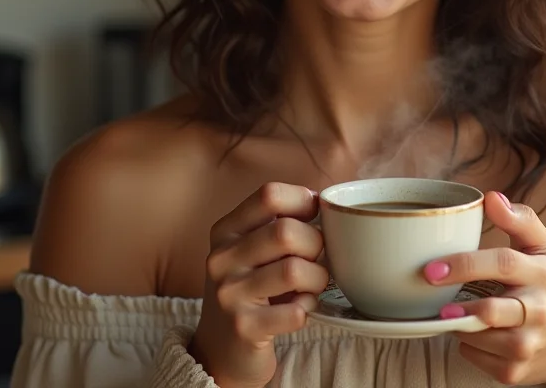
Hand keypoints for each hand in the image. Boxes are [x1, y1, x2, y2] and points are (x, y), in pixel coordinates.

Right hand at [189, 182, 328, 387]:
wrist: (221, 350)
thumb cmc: (250, 290)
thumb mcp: (250, 250)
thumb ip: (278, 223)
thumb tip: (324, 202)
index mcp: (225, 231)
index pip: (269, 195)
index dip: (303, 200)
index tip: (315, 215)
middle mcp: (221, 259)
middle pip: (286, 232)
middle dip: (316, 244)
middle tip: (317, 258)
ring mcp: (229, 294)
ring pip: (294, 270)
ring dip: (317, 279)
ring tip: (313, 285)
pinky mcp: (244, 328)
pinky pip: (295, 311)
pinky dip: (308, 308)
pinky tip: (300, 309)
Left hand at [424, 191, 545, 386]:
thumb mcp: (545, 247)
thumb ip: (519, 220)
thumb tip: (491, 197)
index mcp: (541, 274)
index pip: (503, 265)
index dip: (465, 264)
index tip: (432, 268)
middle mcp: (537, 311)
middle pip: (491, 310)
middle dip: (459, 307)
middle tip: (434, 298)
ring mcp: (528, 345)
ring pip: (480, 337)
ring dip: (460, 325)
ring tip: (456, 311)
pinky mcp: (516, 372)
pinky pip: (476, 357)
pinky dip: (467, 344)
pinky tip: (474, 332)